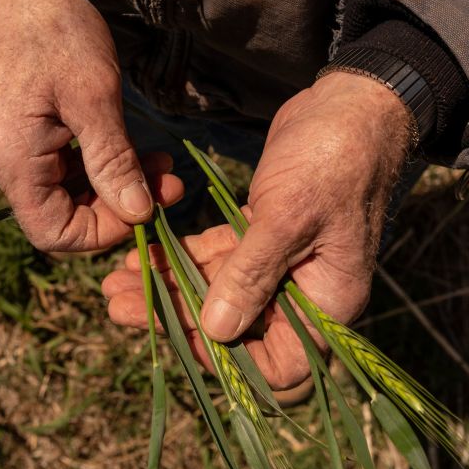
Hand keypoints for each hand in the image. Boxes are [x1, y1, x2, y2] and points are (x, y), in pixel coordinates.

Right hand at [0, 0, 182, 251]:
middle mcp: (2, 167)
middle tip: (171, 181)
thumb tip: (140, 214)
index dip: (106, 231)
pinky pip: (61, 169)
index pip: (56, 234)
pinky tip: (135, 149)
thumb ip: (114, 162)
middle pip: (64, 215)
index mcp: (12, 164)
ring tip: (162, 162)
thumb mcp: (95, 98)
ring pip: (68, 193)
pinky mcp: (22, 138)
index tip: (151, 207)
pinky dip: (99, 164)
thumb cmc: (57, 33)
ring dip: (116, 183)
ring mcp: (10, 153)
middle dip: (121, 203)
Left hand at [102, 72, 411, 387]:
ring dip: (171, 286)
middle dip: (179, 319)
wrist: (352, 105)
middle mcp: (306, 292)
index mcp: (328, 303)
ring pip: (221, 290)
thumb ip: (251, 275)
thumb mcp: (288, 218)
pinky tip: (147, 253)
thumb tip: (215, 332)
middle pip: (237, 327)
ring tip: (116, 284)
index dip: (227, 360)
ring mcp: (284, 262)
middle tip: (119, 308)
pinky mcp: (264, 231)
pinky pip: (221, 256)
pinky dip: (186, 257)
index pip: (278, 364)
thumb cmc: (332, 160)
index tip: (176, 337)